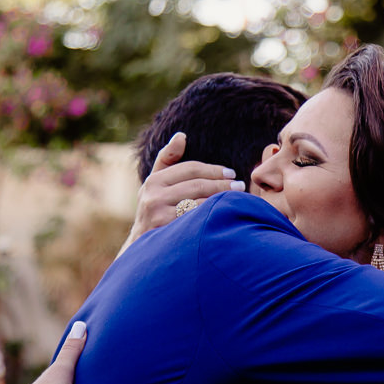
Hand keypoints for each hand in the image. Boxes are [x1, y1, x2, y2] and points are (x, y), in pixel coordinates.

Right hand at [120, 133, 244, 255]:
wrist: (142, 247)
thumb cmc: (155, 209)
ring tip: (238, 198)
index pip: (190, 168)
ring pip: (200, 203)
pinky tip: (226, 214)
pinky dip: (214, 216)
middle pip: (197, 185)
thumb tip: (181, 136)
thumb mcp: (155, 183)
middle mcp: (153, 196)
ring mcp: (159, 215)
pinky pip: (197, 220)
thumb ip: (168, 159)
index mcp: (153, 180)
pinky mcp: (167, 232)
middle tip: (240, 186)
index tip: (231, 173)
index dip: (214, 169)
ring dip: (222, 200)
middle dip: (222, 184)